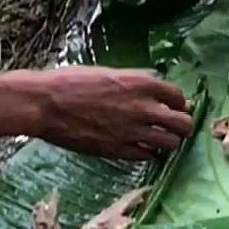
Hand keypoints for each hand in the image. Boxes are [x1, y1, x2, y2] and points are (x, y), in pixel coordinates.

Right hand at [20, 68, 191, 160]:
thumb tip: (157, 90)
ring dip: (169, 141)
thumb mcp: (111, 72)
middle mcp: (143, 108)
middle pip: (183, 123)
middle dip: (183, 125)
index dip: (179, 103)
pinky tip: (141, 148)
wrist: (45, 104)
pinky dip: (148, 153)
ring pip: (170, 143)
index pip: (178, 97)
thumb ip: (138, 82)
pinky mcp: (117, 150)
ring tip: (161, 140)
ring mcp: (132, 131)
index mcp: (143, 84)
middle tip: (176, 127)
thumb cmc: (73, 82)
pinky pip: (146, 156)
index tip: (175, 107)